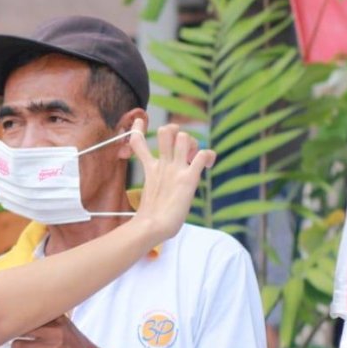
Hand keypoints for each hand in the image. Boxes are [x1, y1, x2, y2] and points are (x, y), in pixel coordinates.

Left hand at [11, 316, 105, 347]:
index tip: (13, 319)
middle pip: (21, 329)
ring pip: (19, 346)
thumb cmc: (76, 345)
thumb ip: (50, 319)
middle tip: (18, 336)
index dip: (19, 317)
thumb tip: (25, 310)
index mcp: (59, 321)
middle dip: (16, 333)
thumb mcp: (66, 326)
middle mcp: (55, 333)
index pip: (31, 314)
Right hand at [128, 120, 215, 240]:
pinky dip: (209, 156)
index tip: (139, 121)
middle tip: (184, 150)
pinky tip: (209, 165)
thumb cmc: (150, 218)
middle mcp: (163, 165)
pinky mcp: (188, 178)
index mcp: (151, 168)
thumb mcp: (146, 198)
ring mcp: (175, 170)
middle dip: (177, 133)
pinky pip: (202, 155)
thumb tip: (146, 203)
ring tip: (194, 156)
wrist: (152, 226)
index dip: (137, 128)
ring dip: (193, 143)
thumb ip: (149, 191)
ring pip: (184, 138)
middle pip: (166, 131)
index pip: (138, 141)